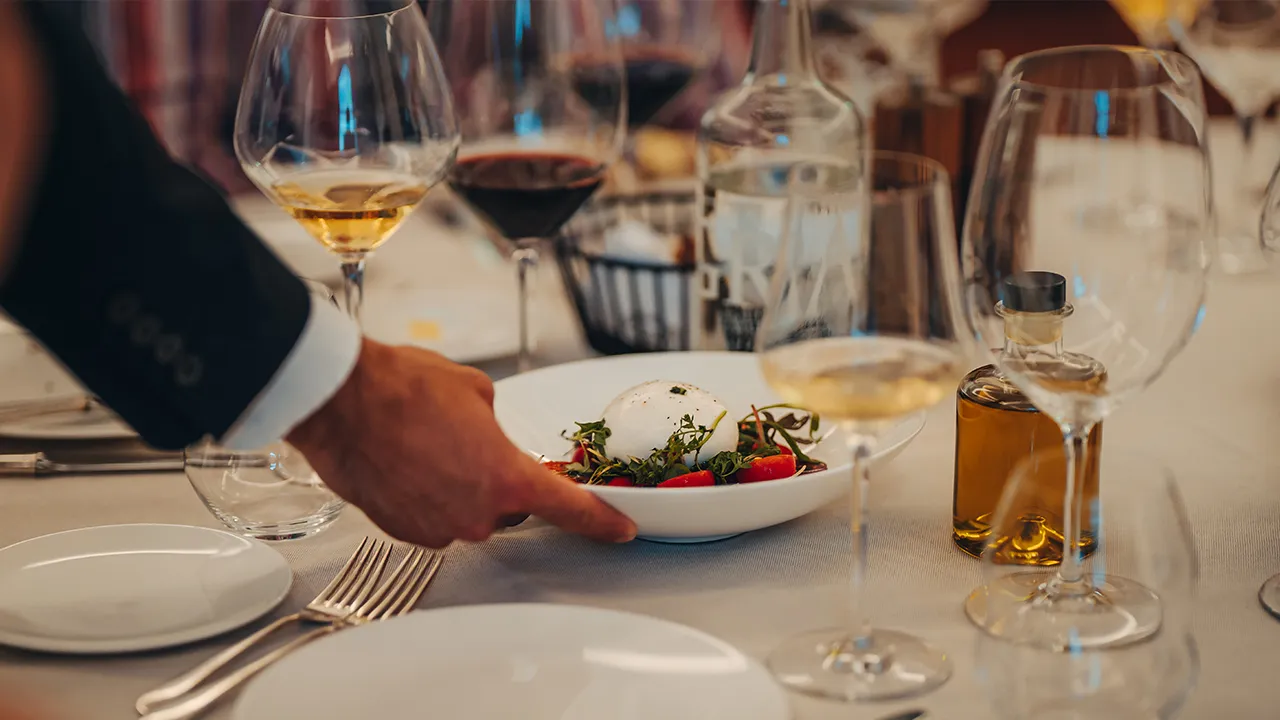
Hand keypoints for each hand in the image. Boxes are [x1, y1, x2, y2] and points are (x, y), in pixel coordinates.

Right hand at [288, 339, 635, 547]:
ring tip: (425, 446)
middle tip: (467, 443)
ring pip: (466, 512)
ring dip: (456, 486)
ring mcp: (438, 528)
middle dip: (496, 479)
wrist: (341, 402)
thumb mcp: (475, 390)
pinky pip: (431, 517)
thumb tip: (485, 430)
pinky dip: (425, 495)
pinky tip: (405, 462)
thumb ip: (495, 422)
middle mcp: (477, 513)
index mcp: (507, 478)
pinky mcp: (404, 531)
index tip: (621, 529)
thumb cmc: (405, 389)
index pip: (570, 509)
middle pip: (509, 508)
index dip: (600, 520)